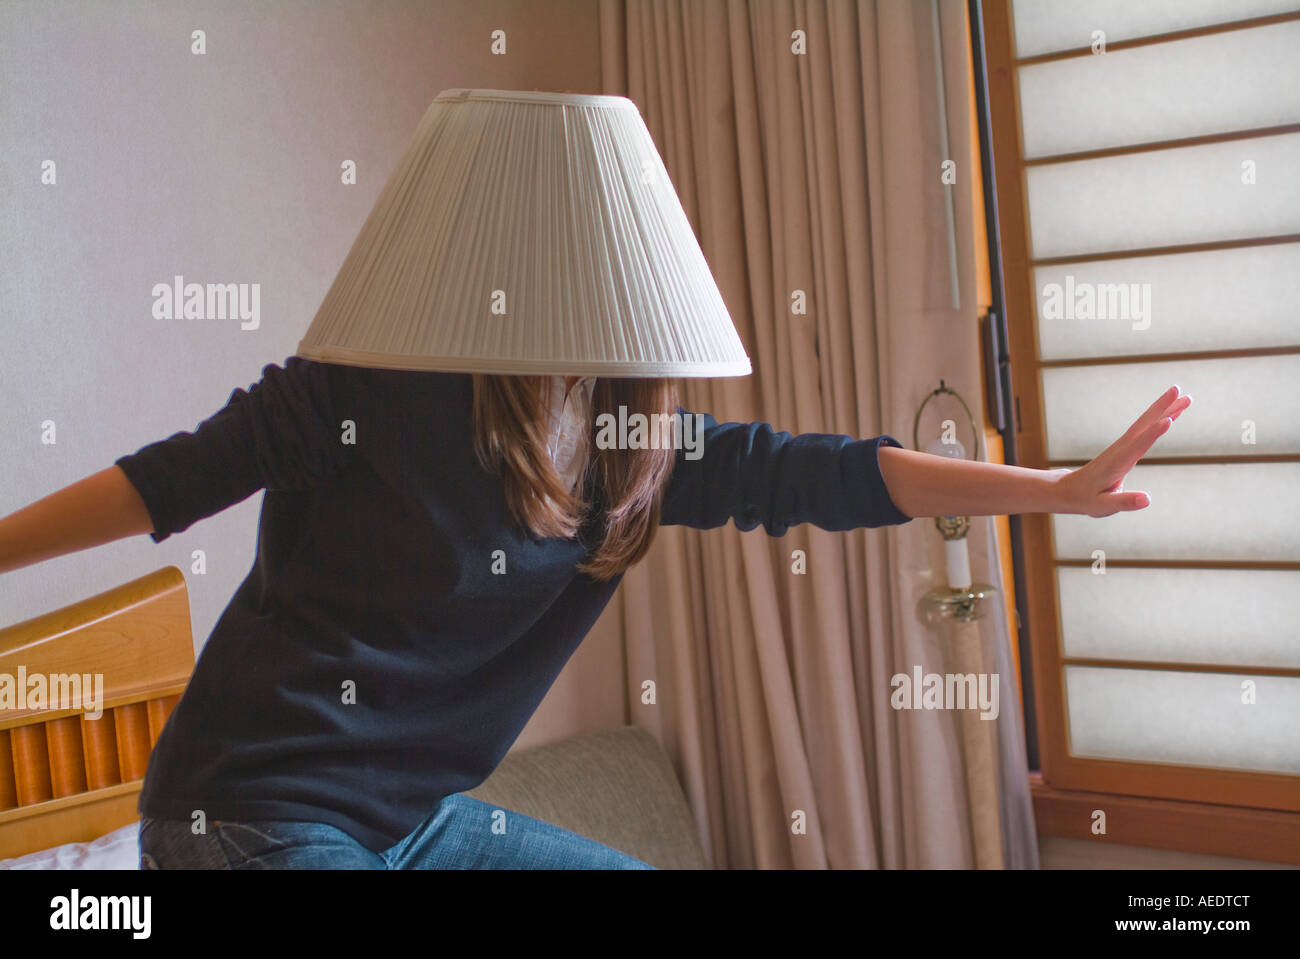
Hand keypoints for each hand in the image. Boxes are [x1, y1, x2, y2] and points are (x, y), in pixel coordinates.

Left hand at [1053, 385, 1191, 517]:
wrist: (1070, 490)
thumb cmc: (1087, 499)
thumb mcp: (1103, 506)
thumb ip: (1125, 502)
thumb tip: (1147, 499)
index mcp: (1117, 463)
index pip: (1137, 446)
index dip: (1152, 434)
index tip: (1168, 420)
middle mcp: (1121, 450)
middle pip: (1143, 425)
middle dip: (1162, 408)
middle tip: (1180, 390)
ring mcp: (1123, 446)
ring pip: (1146, 423)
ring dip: (1165, 409)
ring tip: (1185, 398)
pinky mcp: (1125, 447)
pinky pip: (1145, 430)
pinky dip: (1159, 420)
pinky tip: (1172, 415)